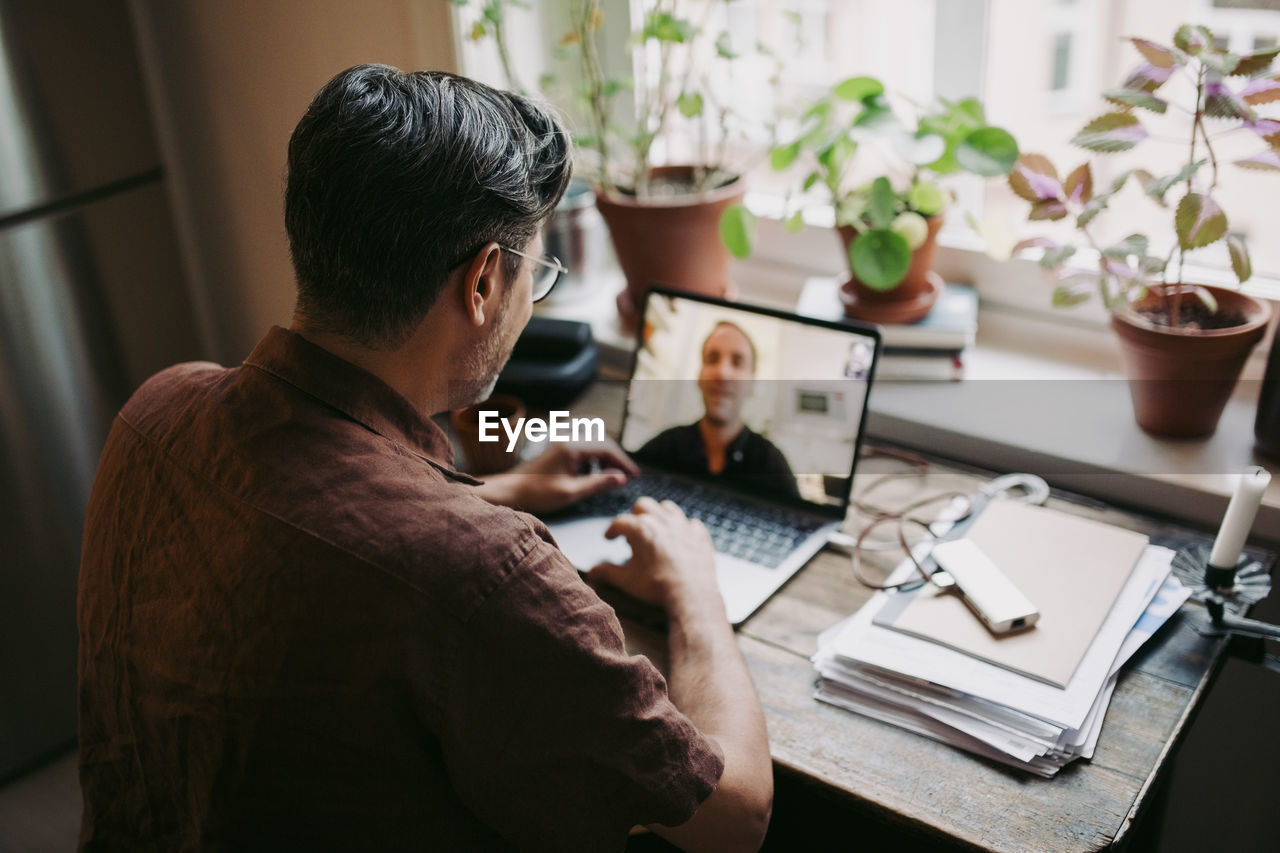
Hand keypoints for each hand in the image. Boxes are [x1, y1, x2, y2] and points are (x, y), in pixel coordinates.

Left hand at [472, 439, 637, 513]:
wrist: (510, 491)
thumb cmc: (537, 493)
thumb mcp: (571, 493)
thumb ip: (598, 484)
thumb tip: (621, 479)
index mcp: (572, 448)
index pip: (606, 448)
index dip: (623, 462)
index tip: (634, 475)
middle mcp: (568, 441)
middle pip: (602, 443)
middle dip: (617, 460)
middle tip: (628, 476)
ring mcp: (563, 445)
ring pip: (593, 446)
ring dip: (606, 460)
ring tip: (613, 478)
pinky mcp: (559, 452)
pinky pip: (583, 450)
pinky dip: (594, 461)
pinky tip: (594, 475)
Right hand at [587, 497, 720, 614]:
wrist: (691, 594)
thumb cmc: (658, 586)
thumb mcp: (627, 580)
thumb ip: (608, 572)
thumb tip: (592, 572)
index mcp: (641, 529)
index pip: (620, 522)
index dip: (612, 530)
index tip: (610, 537)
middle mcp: (661, 521)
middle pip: (643, 505)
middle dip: (634, 515)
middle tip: (632, 532)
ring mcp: (683, 525)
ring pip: (667, 507)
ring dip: (658, 515)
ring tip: (655, 529)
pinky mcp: (700, 534)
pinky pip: (691, 522)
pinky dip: (683, 528)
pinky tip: (680, 539)